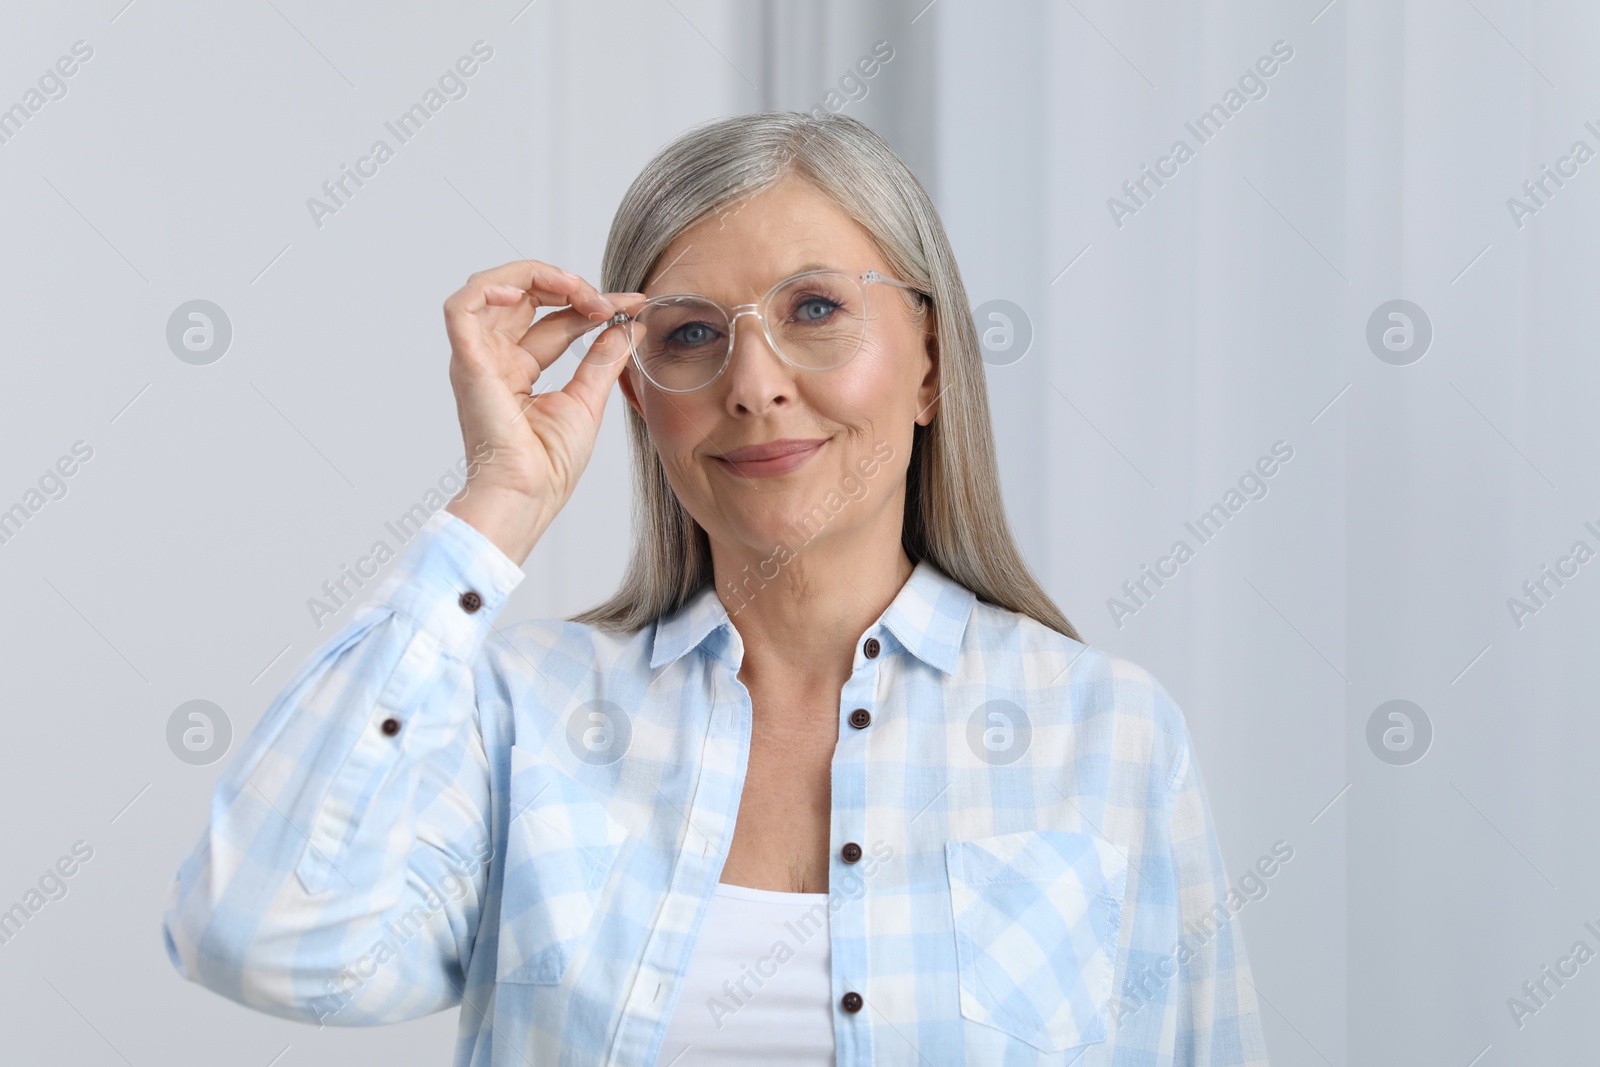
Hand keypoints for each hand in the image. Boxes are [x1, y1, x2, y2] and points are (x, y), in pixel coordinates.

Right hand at [440, 259, 643, 563]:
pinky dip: (490, 287)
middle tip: (610, 300)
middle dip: (569, 287)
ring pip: (492, 289)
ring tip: (579, 290)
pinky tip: (527, 290)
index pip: (555, 320)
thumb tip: (630, 325)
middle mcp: (494, 358)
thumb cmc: (550, 464)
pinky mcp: (466, 362)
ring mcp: (477, 358)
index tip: (634, 304)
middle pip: (526, 297)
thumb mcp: (588, 398)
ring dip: (537, 277)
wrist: (530, 493)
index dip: (592, 305)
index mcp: (518, 370)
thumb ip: (606, 357)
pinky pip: (461, 307)